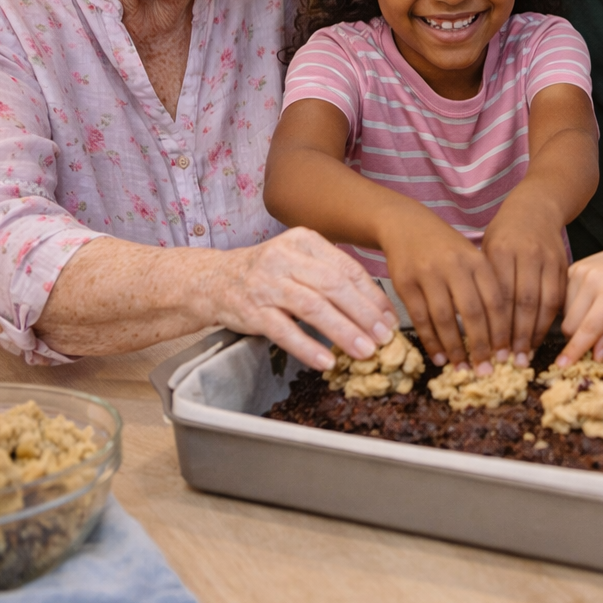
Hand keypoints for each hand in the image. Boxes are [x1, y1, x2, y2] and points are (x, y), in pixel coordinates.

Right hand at [203, 227, 398, 371]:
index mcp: (304, 241)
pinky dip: (308, 347)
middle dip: (363, 314)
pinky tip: (327, 361)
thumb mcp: (299, 260)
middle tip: (384, 337)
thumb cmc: (268, 272)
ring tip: (365, 351)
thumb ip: (331, 274)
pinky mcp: (250, 310)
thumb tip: (375, 308)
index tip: (390, 319)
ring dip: (342, 331)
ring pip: (312, 307)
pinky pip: (284, 331)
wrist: (213, 280)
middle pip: (333, 286)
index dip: (372, 296)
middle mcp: (284, 257)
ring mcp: (266, 283)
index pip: (347, 268)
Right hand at [380, 204, 505, 369]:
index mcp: (477, 260)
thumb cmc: (446, 248)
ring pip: (444, 318)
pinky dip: (431, 341)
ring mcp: (428, 274)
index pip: (496, 300)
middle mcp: (454, 266)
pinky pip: (420, 318)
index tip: (507, 354)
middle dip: (481, 345)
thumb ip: (486, 287)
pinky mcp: (405, 283)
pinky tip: (439, 356)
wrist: (406, 225)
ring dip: (454, 347)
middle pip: (473, 312)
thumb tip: (502, 334)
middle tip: (486, 370)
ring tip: (461, 367)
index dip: (503, 330)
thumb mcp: (471, 259)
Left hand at [482, 195, 567, 365]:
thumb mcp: (486, 249)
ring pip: (544, 303)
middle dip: (517, 335)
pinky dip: (550, 320)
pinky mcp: (564, 265)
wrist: (537, 207)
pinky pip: (558, 298)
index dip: (495, 326)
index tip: (489, 350)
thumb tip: (473, 323)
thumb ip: (483, 281)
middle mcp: (526, 255)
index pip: (498, 296)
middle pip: (522, 303)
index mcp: (500, 251)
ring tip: (526, 355)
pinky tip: (540, 337)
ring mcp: (548, 259)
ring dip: (535, 333)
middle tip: (510, 361)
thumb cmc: (504, 234)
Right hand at [559, 237, 602, 365]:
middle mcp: (591, 280)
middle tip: (594, 338)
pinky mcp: (572, 268)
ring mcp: (579, 271)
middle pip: (569, 324)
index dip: (574, 350)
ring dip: (574, 322)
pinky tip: (589, 302)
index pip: (587, 329)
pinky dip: (571, 308)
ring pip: (563, 313)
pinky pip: (562, 298)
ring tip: (596, 315)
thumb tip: (594, 356)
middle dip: (576, 338)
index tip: (562, 366)